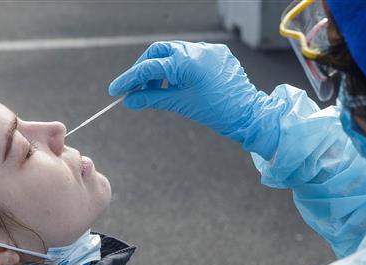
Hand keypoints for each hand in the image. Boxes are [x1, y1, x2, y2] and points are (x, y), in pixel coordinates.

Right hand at [109, 41, 277, 143]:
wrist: (249, 114)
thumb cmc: (218, 111)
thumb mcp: (181, 104)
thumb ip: (152, 98)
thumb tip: (130, 100)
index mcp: (187, 61)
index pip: (150, 66)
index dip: (130, 78)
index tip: (116, 90)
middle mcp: (198, 49)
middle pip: (159, 51)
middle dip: (144, 68)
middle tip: (135, 88)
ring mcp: (208, 50)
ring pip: (173, 52)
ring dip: (160, 69)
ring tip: (154, 90)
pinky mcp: (216, 54)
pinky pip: (189, 56)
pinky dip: (177, 68)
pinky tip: (174, 84)